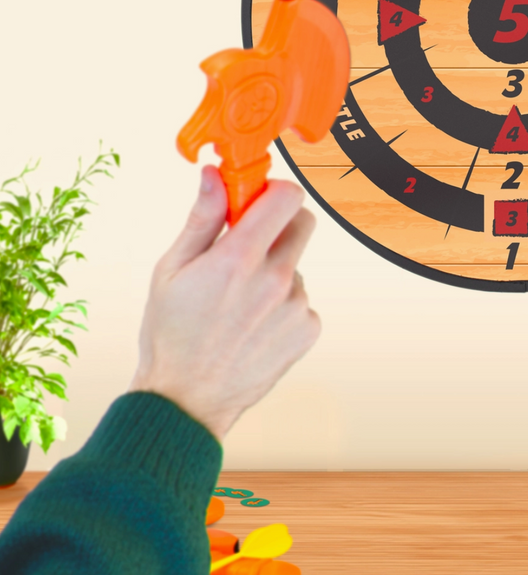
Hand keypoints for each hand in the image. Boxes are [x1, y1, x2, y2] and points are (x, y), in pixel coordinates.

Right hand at [130, 166, 320, 440]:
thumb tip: (214, 174)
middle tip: (251, 245)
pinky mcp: (308, 329)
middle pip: (302, 223)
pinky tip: (254, 326)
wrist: (186, 401)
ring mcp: (296, 305)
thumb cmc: (171, 333)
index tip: (258, 200)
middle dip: (280, 225)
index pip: (287, 196)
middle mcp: (275, 279)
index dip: (275, 191)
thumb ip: (202, 217)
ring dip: (276, 272)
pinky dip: (283, 306)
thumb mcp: (171, 269)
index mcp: (239, 258)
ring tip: (239, 304)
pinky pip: (302, 300)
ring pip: (297, 266)